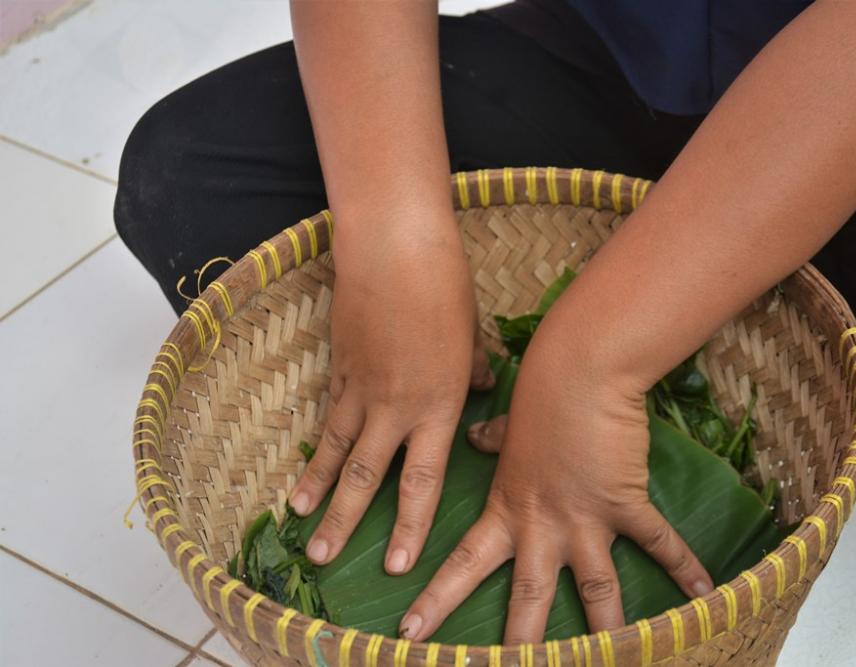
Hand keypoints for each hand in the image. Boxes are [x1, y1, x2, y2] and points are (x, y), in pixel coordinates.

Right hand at [289, 218, 494, 572]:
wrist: (395, 251)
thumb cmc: (445, 289)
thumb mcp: (470, 338)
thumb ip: (471, 375)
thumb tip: (478, 391)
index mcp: (438, 406)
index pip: (422, 481)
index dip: (408, 525)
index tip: (397, 565)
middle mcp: (395, 408)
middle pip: (365, 477)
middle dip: (344, 522)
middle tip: (323, 559)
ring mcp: (360, 389)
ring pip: (334, 450)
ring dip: (315, 490)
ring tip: (298, 521)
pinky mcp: (338, 367)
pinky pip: (327, 415)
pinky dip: (316, 444)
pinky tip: (305, 464)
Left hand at [399, 340, 711, 643]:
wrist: (576, 375)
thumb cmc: (538, 397)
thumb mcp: (507, 428)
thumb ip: (493, 442)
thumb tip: (477, 439)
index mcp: (506, 511)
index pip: (461, 566)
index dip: (435, 602)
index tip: (408, 634)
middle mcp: (542, 528)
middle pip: (527, 600)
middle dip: (518, 647)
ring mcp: (584, 521)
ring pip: (597, 593)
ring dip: (608, 635)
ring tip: (618, 665)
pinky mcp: (624, 506)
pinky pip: (659, 543)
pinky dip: (685, 567)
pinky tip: (706, 595)